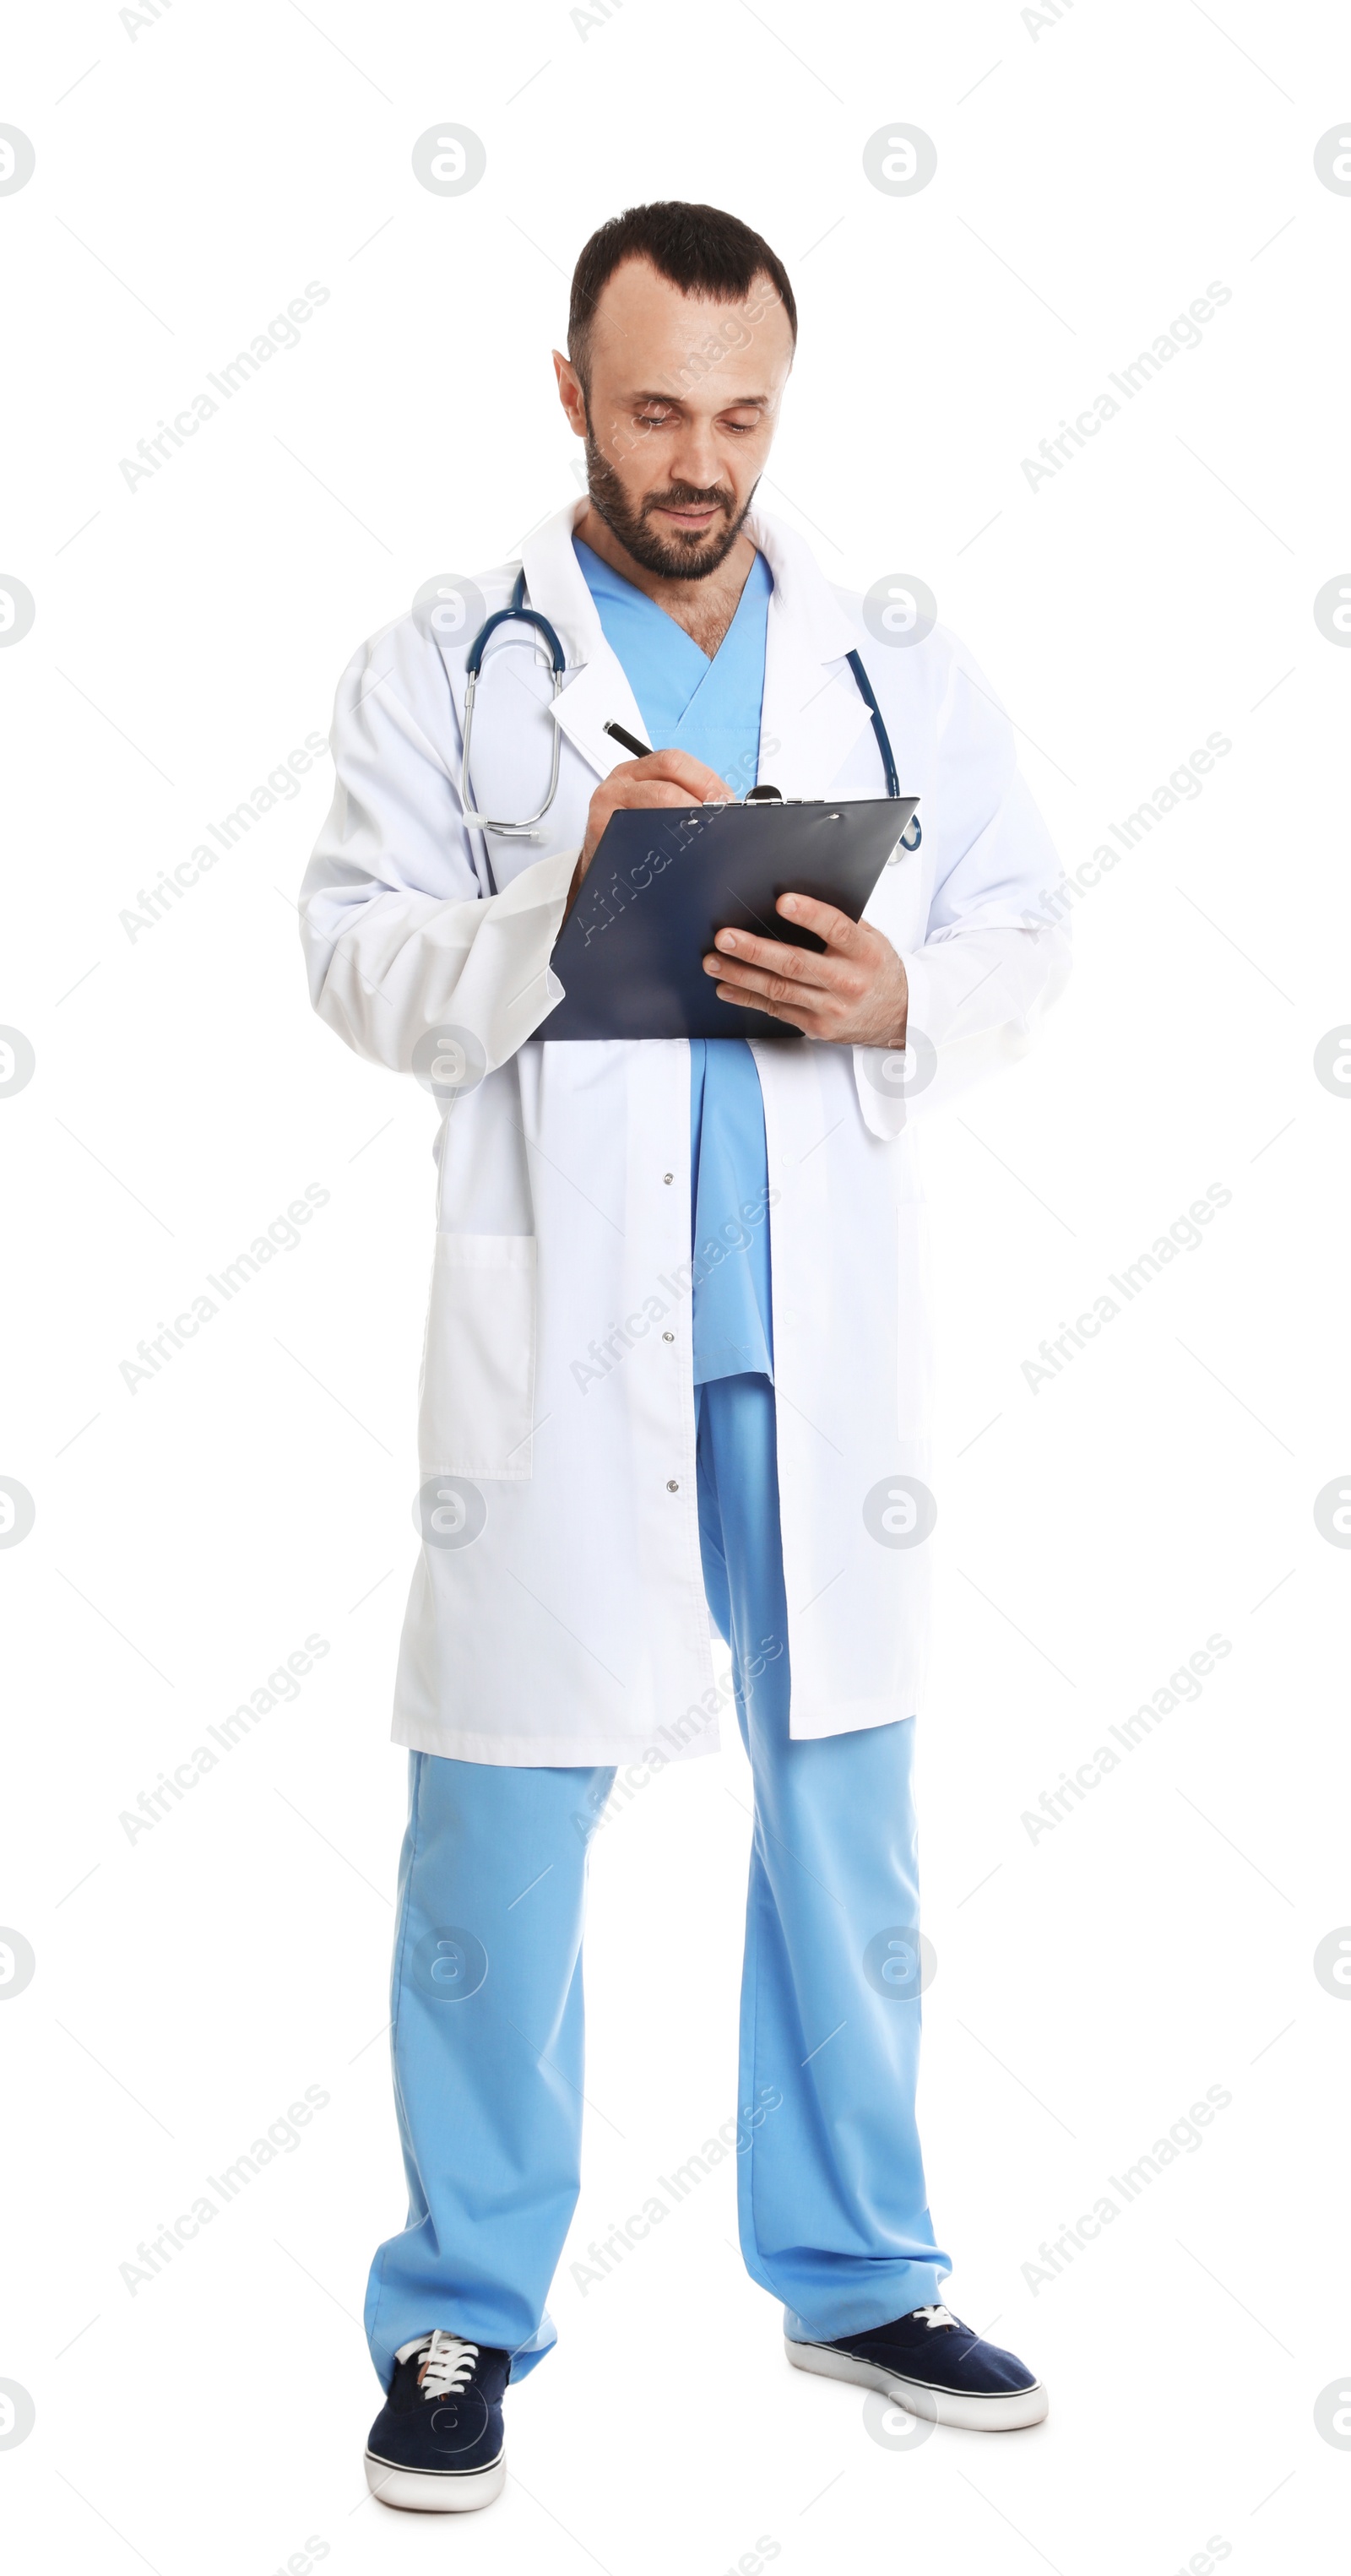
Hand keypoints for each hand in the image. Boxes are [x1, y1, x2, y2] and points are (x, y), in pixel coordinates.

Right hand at [567, 750, 731, 913]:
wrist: (602, 856)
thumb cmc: (634, 829)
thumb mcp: (653, 802)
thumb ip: (685, 793)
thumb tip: (726, 802)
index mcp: (637, 770)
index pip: (674, 761)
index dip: (705, 780)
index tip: (724, 800)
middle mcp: (619, 782)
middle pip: (665, 787)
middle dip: (698, 806)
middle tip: (715, 823)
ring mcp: (607, 807)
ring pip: (654, 808)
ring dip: (685, 824)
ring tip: (700, 838)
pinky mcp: (601, 831)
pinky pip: (638, 836)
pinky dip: (663, 845)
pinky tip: (675, 853)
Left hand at [702, 892, 908, 1047]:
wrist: (900, 1015)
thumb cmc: (878, 969)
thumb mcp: (872, 939)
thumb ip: (841, 923)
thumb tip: (796, 898)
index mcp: (864, 952)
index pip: (837, 929)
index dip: (810, 915)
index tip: (783, 902)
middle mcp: (847, 981)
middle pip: (795, 963)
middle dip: (755, 950)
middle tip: (725, 937)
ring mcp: (831, 1008)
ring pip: (779, 989)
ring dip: (741, 975)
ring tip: (714, 961)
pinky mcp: (817, 1026)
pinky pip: (776, 1010)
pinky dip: (748, 998)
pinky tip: (726, 987)